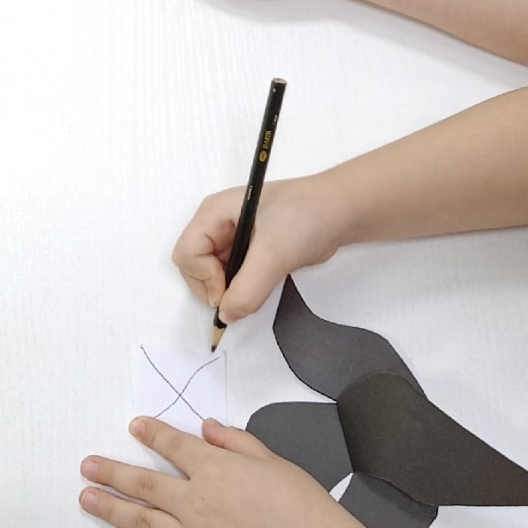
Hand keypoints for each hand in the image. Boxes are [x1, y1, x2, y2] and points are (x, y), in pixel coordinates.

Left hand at [80, 416, 362, 527]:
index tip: (135, 427)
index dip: (152, 434)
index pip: (173, 446)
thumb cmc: (301, 504)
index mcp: (214, 470)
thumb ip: (235, 442)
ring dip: (111, 508)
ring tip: (86, 498)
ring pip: (142, 521)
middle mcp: (195, 503)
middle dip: (112, 472)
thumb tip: (206, 428)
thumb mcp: (272, 460)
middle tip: (87, 466)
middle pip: (144, 485)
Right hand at [174, 174, 346, 322]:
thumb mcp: (274, 252)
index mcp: (213, 213)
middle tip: (240, 296)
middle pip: (194, 266)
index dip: (203, 277)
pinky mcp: (250, 252)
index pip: (187, 253)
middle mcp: (218, 224)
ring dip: (229, 289)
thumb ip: (247, 288)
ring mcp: (233, 238)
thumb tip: (226, 315)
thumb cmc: (306, 216)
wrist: (341, 212)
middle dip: (212, 286)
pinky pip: (232, 278)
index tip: (227, 292)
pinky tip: (262, 285)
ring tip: (257, 286)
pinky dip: (242, 289)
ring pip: (213, 275)